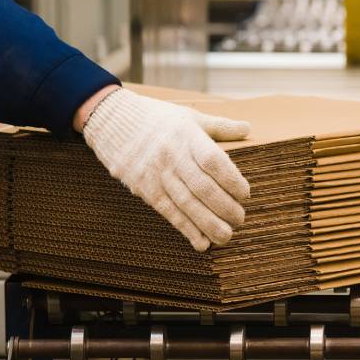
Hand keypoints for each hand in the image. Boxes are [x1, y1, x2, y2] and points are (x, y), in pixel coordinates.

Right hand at [78, 86, 250, 251]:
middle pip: (203, 187)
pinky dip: (186, 229)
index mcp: (187, 136)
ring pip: (187, 204)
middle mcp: (172, 156)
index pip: (214, 161)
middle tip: (240, 219)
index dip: (232, 181)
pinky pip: (168, 212)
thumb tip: (248, 128)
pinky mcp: (144, 189)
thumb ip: (220, 126)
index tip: (245, 194)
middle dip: (225, 208)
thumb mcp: (189, 117)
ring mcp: (157, 174)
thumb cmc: (157, 119)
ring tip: (226, 237)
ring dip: (208, 224)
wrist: (111, 121)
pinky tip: (201, 243)